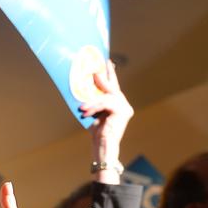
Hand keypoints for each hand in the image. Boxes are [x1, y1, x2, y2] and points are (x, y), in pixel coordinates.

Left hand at [79, 60, 132, 181]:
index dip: (110, 73)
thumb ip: (92, 101)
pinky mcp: (123, 111)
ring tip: (81, 107)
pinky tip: (85, 111)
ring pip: (106, 96)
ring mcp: (125, 108)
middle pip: (112, 87)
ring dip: (92, 101)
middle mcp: (124, 104)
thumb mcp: (92, 112)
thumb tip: (82, 86)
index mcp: (117, 104)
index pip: (113, 85)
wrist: (102, 147)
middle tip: (93, 69)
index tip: (106, 61)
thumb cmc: (96, 132)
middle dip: (102, 77)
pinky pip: (106, 103)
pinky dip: (94, 106)